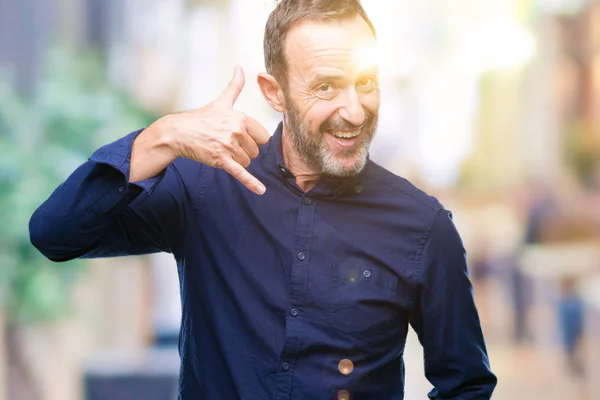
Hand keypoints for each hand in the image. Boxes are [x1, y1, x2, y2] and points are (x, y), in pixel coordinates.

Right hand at [159, 66, 270, 194]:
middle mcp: (236, 131)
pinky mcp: (221, 161)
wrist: (179, 133)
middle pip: (255, 151)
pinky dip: (251, 183)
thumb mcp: (221, 101)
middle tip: (227, 143)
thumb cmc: (202, 117)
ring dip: (237, 161)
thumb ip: (234, 86)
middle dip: (244, 151)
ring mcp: (228, 146)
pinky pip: (240, 173)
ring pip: (247, 162)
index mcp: (240, 117)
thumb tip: (240, 66)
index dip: (252, 139)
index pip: (262, 136)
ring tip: (222, 151)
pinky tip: (261, 191)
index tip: (238, 135)